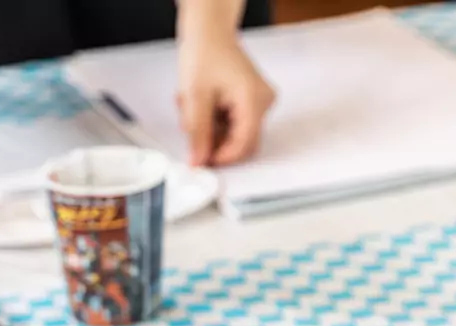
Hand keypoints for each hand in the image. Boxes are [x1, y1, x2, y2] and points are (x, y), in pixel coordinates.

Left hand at [175, 9, 274, 166]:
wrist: (209, 33)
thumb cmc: (205, 53)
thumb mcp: (195, 97)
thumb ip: (198, 133)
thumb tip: (199, 160)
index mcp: (254, 98)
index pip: (243, 143)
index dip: (222, 157)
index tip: (201, 161)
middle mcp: (263, 101)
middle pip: (242, 141)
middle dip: (215, 142)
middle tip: (192, 132)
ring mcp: (260, 101)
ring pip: (236, 134)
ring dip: (212, 129)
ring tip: (192, 108)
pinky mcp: (252, 102)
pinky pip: (235, 124)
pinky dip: (215, 121)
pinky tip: (202, 105)